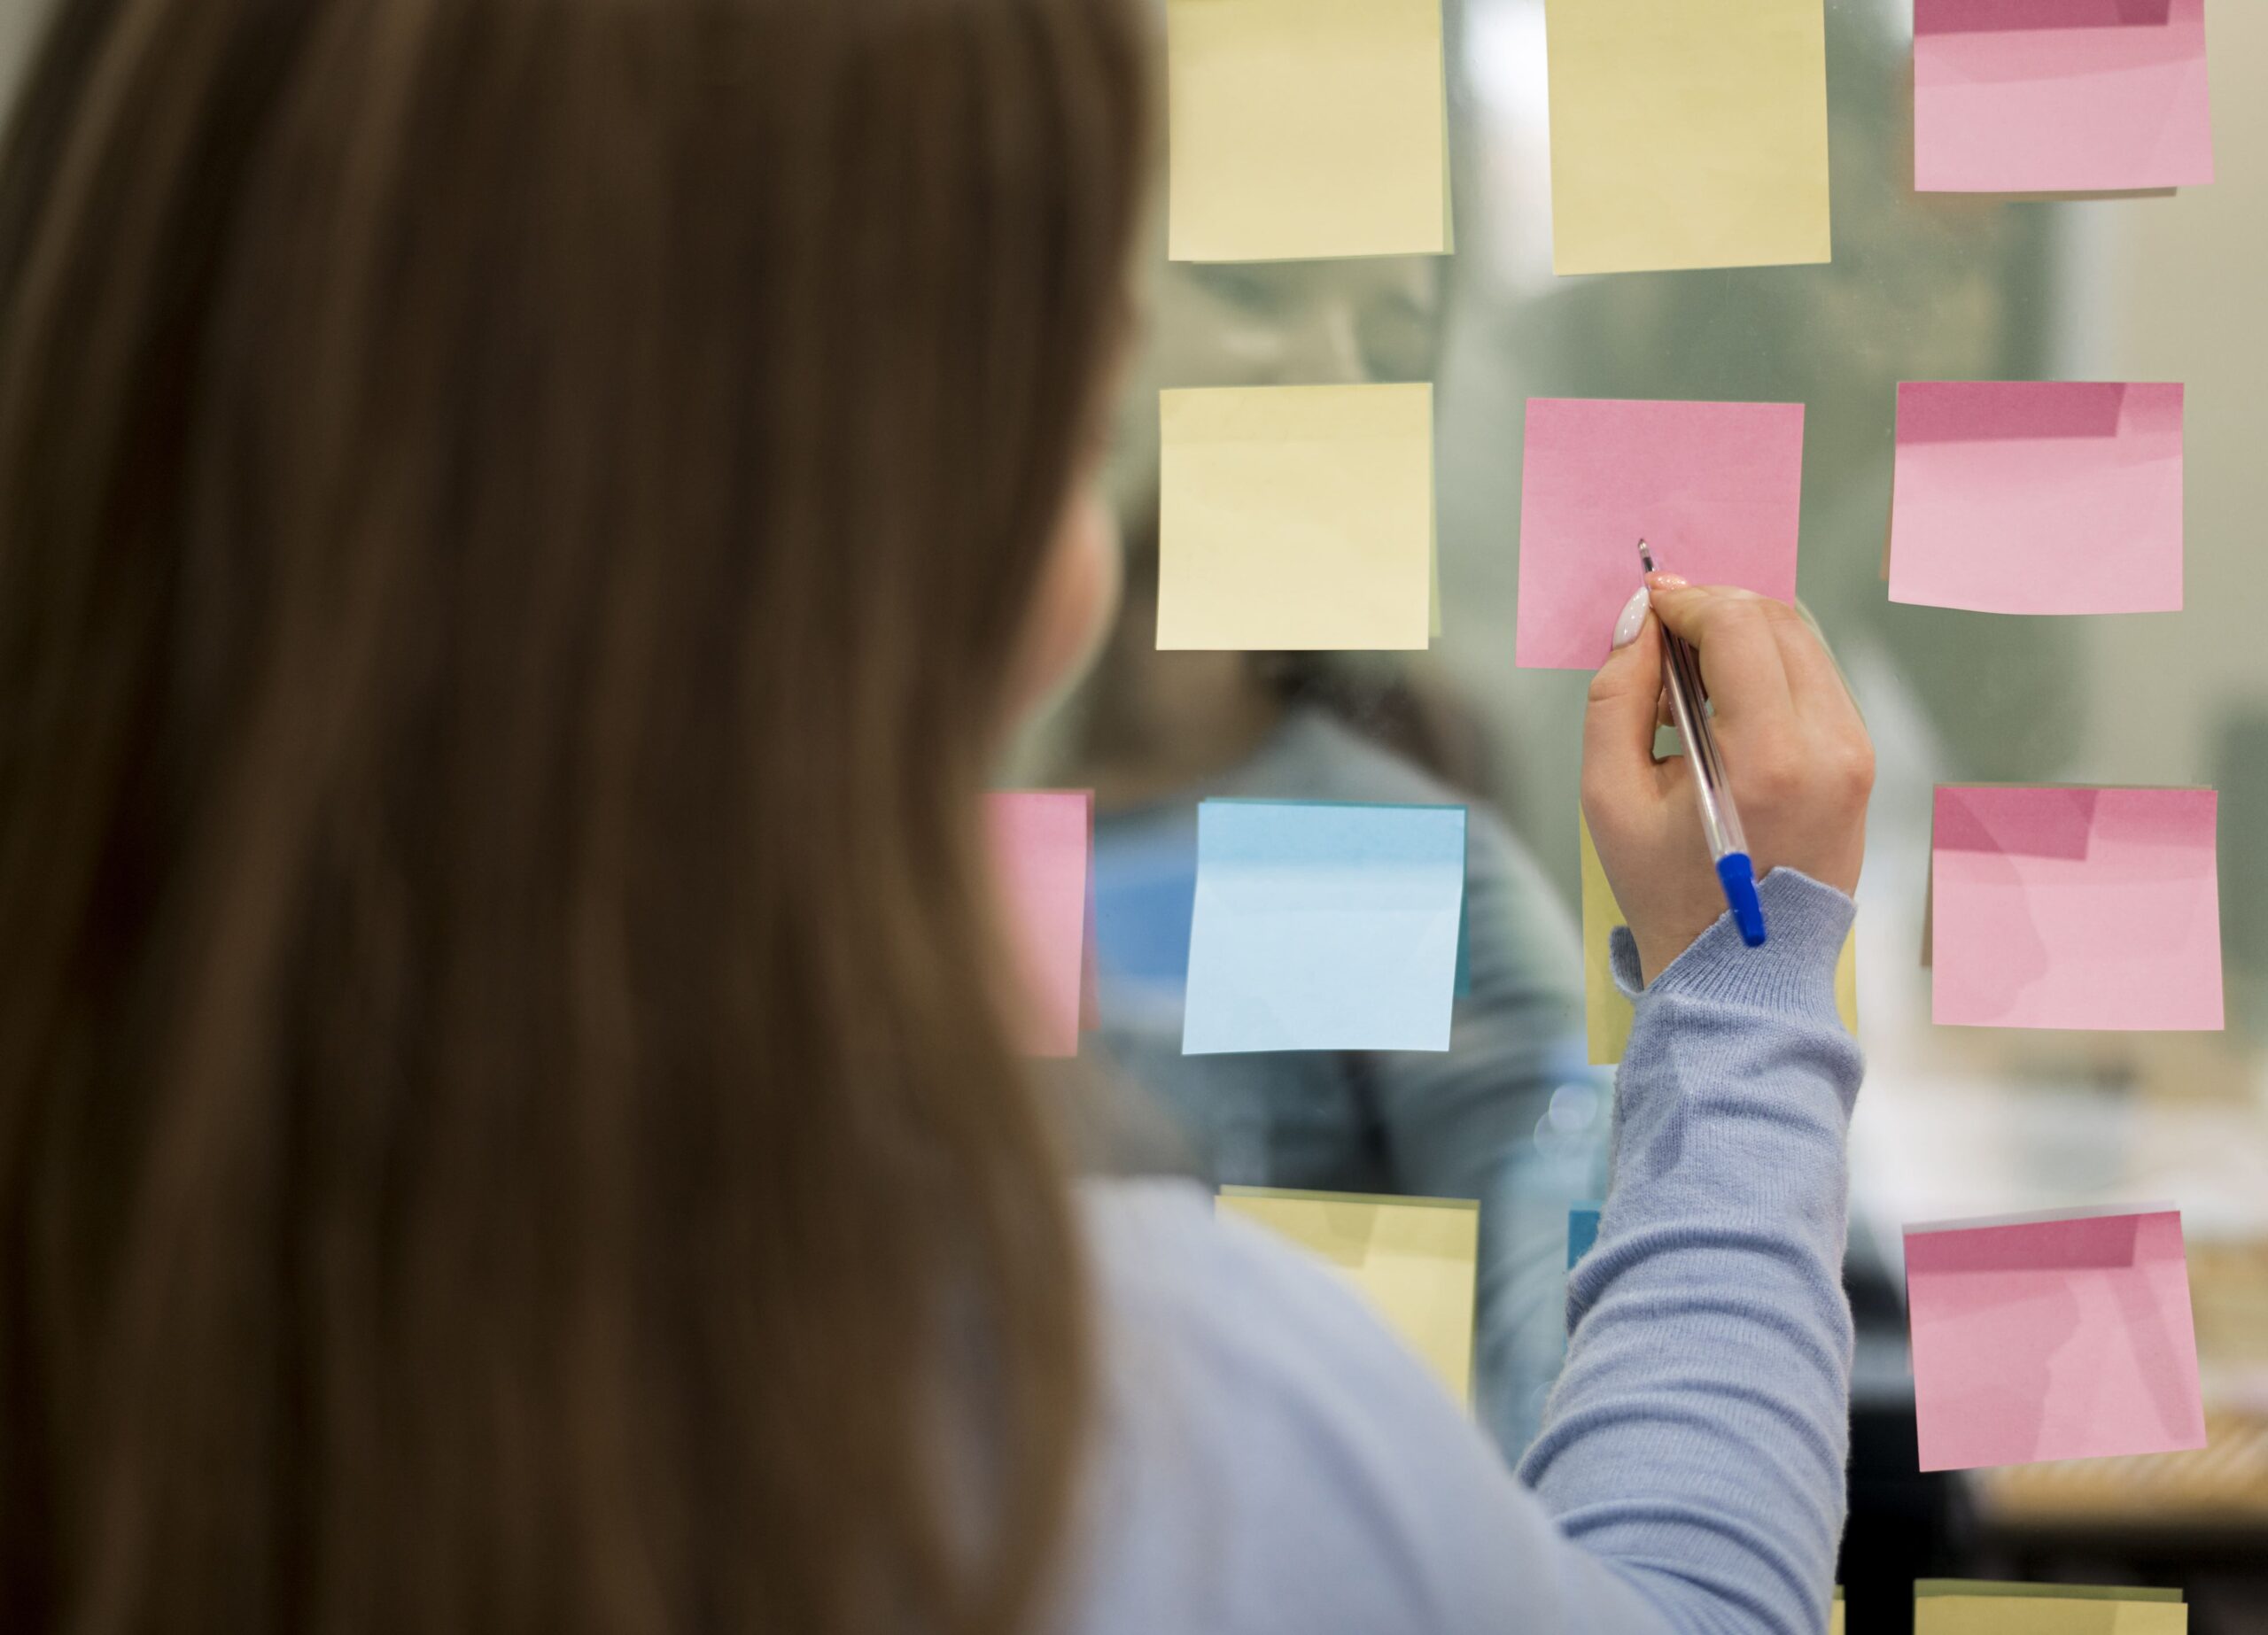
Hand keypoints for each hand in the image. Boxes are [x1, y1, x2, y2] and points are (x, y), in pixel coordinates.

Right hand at [1581, 579, 1873, 983]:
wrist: (1741, 970)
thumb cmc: (1669, 891)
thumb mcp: (1610, 795)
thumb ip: (1616, 694)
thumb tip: (1637, 621)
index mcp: (1769, 758)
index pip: (1739, 626)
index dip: (1688, 601)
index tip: (1650, 605)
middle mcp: (1829, 748)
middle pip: (1778, 622)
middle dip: (1715, 609)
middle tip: (1662, 632)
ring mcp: (1855, 756)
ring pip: (1803, 644)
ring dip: (1743, 636)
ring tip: (1688, 676)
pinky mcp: (1860, 765)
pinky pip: (1816, 682)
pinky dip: (1768, 670)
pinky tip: (1725, 705)